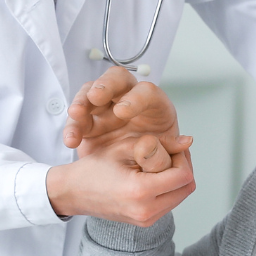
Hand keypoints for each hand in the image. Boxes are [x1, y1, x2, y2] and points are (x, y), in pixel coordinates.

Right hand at [46, 134, 193, 224]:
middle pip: (187, 188)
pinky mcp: (145, 222)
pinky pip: (169, 203)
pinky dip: (168, 187)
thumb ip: (159, 143)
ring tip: (159, 162)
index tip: (171, 147)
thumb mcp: (125, 147)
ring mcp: (146, 220)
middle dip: (183, 167)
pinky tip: (153, 174)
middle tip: (169, 152)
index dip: (182, 157)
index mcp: (140, 192)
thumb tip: (188, 141)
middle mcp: (146, 211)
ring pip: (181, 196)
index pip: (183, 175)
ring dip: (176, 177)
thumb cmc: (94, 168)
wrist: (73, 193)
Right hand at [63, 66, 180, 153]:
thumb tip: (184, 143)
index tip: (122, 111)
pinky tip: (71, 140)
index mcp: (154, 104)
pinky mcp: (88, 122)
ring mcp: (106, 108)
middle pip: (115, 79)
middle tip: (96, 97)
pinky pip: (76, 118)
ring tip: (76, 114)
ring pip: (90, 93)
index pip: (146, 92)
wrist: (136, 176)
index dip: (135, 99)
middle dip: (105, 85)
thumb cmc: (155, 159)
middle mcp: (129, 99)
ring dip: (82, 102)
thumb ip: (170, 150)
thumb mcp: (165, 156)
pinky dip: (72, 127)